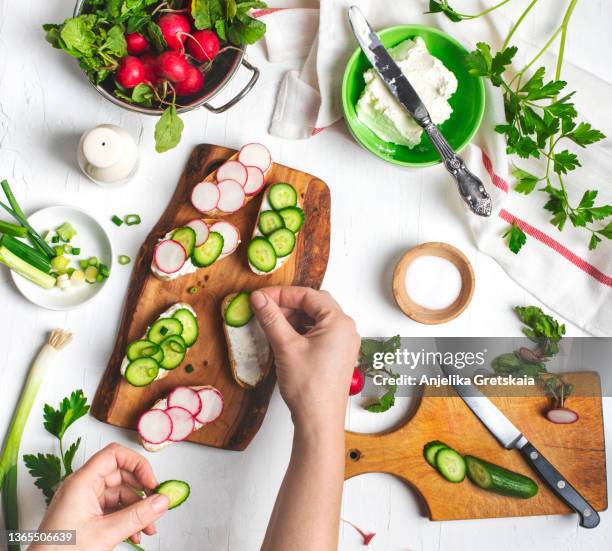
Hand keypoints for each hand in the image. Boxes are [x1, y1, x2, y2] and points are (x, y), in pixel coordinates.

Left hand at [31, 443, 168, 550]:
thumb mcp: (105, 534)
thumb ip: (137, 516)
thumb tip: (162, 501)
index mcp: (81, 482)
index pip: (114, 455)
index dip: (137, 464)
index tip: (151, 482)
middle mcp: (82, 487)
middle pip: (121, 475)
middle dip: (141, 491)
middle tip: (156, 504)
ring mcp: (84, 501)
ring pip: (120, 494)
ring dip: (137, 510)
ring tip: (148, 527)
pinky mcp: (86, 515)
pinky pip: (113, 509)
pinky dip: (127, 519)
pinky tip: (136, 534)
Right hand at [250, 287, 359, 433]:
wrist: (319, 421)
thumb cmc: (309, 388)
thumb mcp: (285, 347)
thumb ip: (271, 318)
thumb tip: (259, 299)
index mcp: (339, 322)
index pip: (308, 295)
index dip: (282, 294)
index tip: (261, 297)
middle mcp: (346, 330)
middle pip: (314, 304)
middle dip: (288, 305)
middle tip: (265, 309)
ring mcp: (343, 343)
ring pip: (315, 319)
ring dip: (293, 318)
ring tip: (272, 325)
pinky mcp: (337, 355)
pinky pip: (318, 333)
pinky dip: (300, 331)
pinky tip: (284, 337)